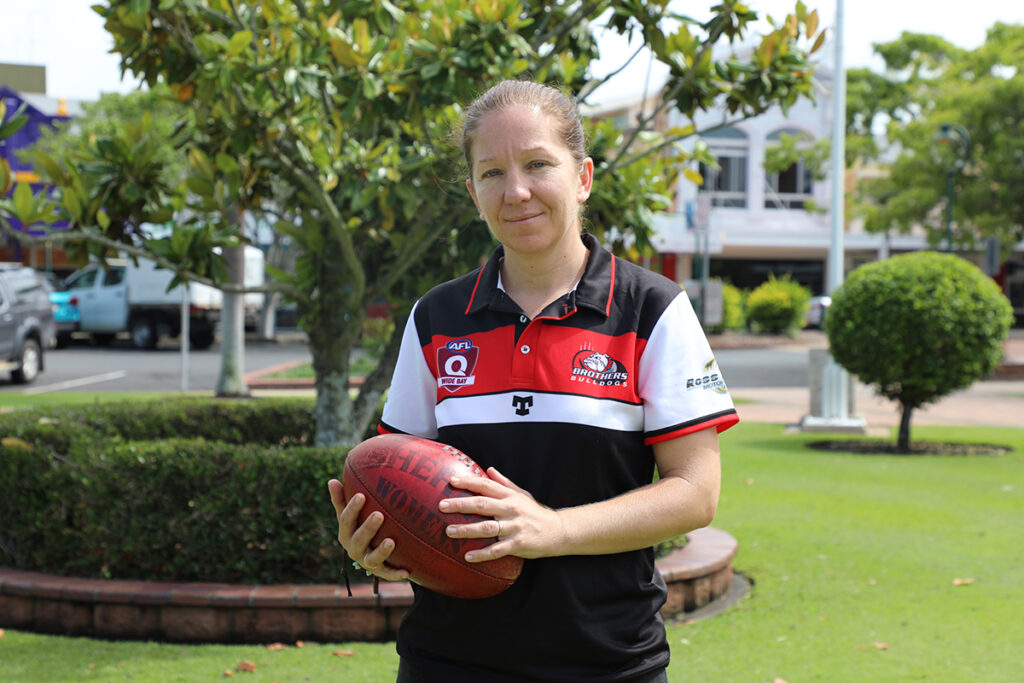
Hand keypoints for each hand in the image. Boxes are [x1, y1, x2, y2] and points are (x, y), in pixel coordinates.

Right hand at [327, 479, 409, 581]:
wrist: (372, 554)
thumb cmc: (359, 527)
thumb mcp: (349, 515)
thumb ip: (341, 500)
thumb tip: (331, 480)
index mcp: (345, 533)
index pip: (345, 520)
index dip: (352, 508)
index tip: (361, 495)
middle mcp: (353, 548)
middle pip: (358, 539)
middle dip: (367, 528)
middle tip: (379, 515)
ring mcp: (366, 562)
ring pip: (371, 559)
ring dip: (381, 551)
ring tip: (391, 541)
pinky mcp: (380, 572)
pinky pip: (387, 574)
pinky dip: (395, 574)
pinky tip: (406, 572)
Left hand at [440, 467, 566, 562]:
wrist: (557, 531)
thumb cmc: (534, 512)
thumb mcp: (521, 494)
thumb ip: (504, 483)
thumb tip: (489, 470)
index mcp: (509, 496)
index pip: (485, 485)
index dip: (468, 482)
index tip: (451, 480)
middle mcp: (510, 509)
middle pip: (482, 505)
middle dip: (460, 505)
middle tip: (441, 505)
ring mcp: (514, 527)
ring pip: (486, 528)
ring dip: (466, 530)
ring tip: (449, 531)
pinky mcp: (518, 544)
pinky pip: (496, 550)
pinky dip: (482, 554)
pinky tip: (467, 556)